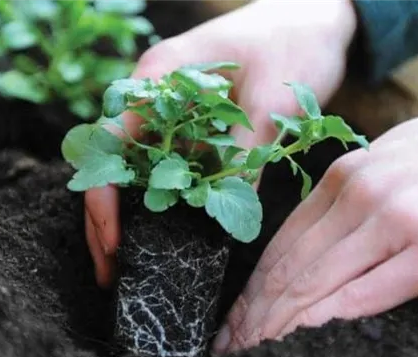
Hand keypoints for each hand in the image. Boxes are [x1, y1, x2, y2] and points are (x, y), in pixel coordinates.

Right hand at [83, 0, 357, 287]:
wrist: (314, 17)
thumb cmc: (292, 42)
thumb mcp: (272, 99)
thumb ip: (244, 152)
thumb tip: (223, 215)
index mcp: (160, 76)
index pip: (110, 141)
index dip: (104, 195)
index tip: (115, 242)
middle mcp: (156, 93)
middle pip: (113, 160)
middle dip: (108, 216)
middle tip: (112, 271)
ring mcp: (173, 109)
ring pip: (139, 168)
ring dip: (132, 213)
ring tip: (131, 262)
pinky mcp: (196, 123)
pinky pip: (170, 165)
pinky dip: (166, 199)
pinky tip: (168, 232)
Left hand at [211, 63, 417, 355]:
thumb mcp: (393, 156)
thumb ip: (353, 193)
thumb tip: (321, 234)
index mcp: (348, 174)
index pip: (283, 241)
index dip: (254, 287)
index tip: (237, 316)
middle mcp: (362, 197)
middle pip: (291, 267)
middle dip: (255, 314)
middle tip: (231, 343)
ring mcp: (396, 224)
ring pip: (317, 284)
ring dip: (278, 325)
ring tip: (253, 350)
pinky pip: (366, 296)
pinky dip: (326, 322)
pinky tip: (301, 341)